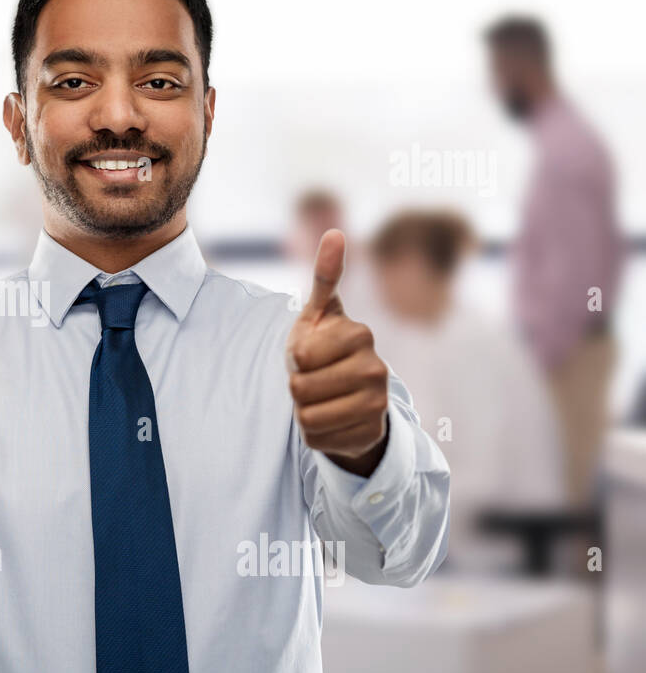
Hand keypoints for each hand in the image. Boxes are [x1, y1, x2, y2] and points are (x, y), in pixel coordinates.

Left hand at [286, 230, 388, 476]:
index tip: (312, 354)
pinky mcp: (370, 435)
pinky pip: (318, 439)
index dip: (295, 358)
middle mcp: (376, 369)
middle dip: (297, 386)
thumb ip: (325, 277)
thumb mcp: (318, 315)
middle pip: (300, 388)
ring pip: (307, 416)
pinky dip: (315, 434)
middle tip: (315, 379)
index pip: (300, 356)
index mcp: (361, 335)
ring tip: (322, 399)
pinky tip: (332, 421)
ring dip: (304, 411)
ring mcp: (377, 404)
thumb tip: (335, 233)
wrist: (345, 398)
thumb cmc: (324, 351)